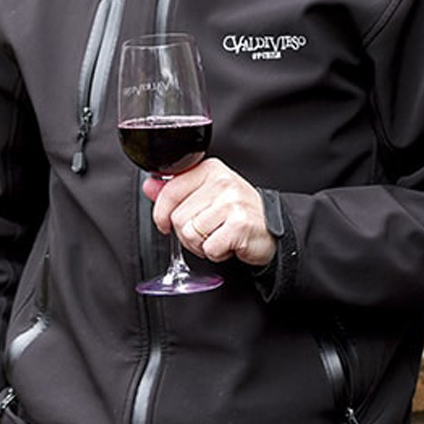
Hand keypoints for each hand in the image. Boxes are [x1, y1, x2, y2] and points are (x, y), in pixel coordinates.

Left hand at [143, 157, 276, 266]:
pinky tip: (228, 243)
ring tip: (217, 236)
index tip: (167, 223)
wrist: (273, 228)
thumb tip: (149, 186)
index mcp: (210, 170)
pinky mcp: (239, 224)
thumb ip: (176, 190)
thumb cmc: (238, 212)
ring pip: (191, 234)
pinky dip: (216, 253)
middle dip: (188, 234)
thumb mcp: (206, 194)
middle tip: (207, 231)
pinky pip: (209, 248)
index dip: (162, 213)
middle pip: (178, 218)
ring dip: (201, 245)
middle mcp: (221, 182)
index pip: (170, 191)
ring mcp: (231, 202)